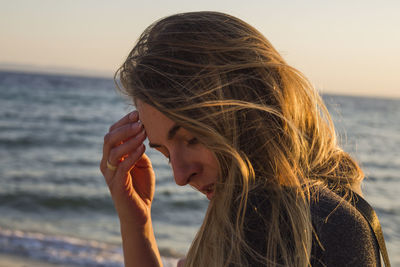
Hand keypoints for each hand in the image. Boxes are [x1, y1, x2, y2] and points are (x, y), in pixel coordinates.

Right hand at [100, 111, 154, 225]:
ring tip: (143, 132)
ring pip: (113, 151)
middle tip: (140, 122)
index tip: (137, 113)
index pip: (112, 134)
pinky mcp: (117, 186)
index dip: (123, 122)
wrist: (140, 213)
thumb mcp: (142, 163)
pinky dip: (132, 155)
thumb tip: (141, 132)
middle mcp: (107, 164)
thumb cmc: (141, 187)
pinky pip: (122, 167)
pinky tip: (143, 148)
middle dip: (125, 128)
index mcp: (112, 156)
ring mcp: (110, 175)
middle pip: (109, 139)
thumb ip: (138, 149)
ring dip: (129, 139)